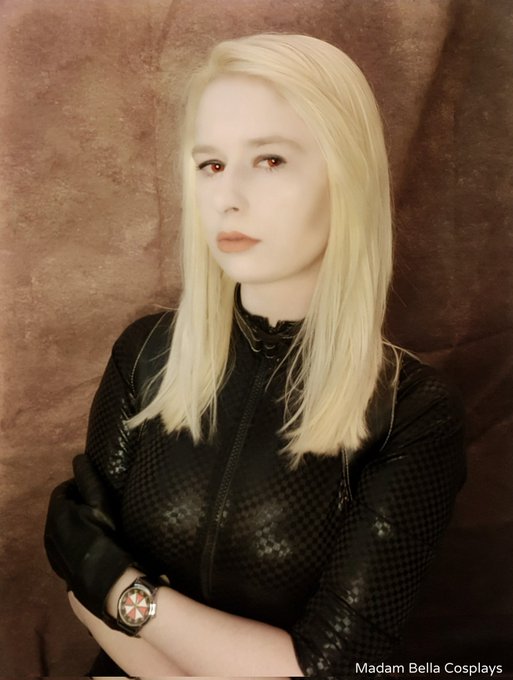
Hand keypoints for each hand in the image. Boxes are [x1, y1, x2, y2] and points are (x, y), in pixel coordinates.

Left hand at [44, 460, 133, 619]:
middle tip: (97, 506)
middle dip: (75, 503)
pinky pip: (62, 543)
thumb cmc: (105, 534)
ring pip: (60, 527)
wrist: (104, 578)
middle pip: (60, 508)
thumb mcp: (100, 503)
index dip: (78, 486)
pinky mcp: (57, 564)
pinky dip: (72, 538)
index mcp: (56, 512)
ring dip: (73, 521)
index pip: (63, 489)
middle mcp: (47, 530)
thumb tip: (79, 457)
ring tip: (95, 524)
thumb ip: (88, 479)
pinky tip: (90, 543)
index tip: (95, 490)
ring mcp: (51, 550)